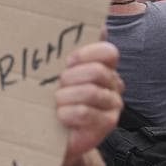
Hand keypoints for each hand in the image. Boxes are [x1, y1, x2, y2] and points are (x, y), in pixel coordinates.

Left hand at [55, 40, 122, 165]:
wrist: (51, 136)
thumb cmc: (53, 100)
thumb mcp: (55, 76)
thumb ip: (63, 55)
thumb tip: (75, 29)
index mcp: (104, 68)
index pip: (108, 52)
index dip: (86, 54)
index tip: (68, 61)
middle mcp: (113, 85)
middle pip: (97, 72)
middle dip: (70, 78)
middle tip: (57, 87)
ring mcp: (113, 105)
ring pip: (90, 92)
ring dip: (65, 97)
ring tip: (56, 103)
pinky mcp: (107, 124)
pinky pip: (85, 112)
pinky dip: (66, 113)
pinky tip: (60, 116)